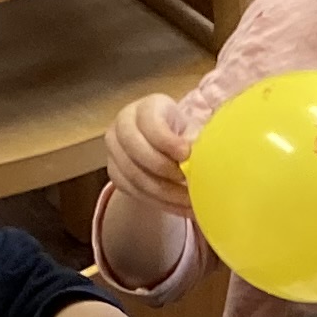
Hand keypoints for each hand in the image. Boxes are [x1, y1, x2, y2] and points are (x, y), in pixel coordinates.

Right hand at [104, 93, 193, 213]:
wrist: (161, 147)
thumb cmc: (180, 133)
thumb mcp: (190, 127)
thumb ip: (195, 137)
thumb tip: (201, 152)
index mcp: (145, 109)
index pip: (149, 121)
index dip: (166, 140)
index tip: (186, 154)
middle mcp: (123, 125)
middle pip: (136, 150)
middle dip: (164, 169)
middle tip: (189, 181)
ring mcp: (115, 150)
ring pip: (134, 176)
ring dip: (165, 193)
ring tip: (190, 202)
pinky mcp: (115, 173)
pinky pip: (134, 192)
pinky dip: (159, 203)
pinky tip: (180, 208)